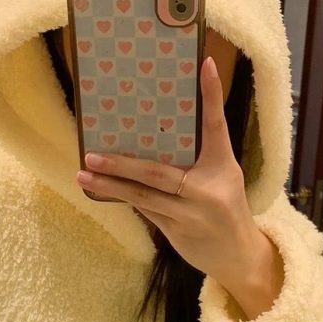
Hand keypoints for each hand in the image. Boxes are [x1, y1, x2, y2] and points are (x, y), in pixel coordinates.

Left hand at [76, 57, 281, 310]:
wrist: (239, 255)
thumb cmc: (227, 207)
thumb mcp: (224, 176)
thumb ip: (200, 156)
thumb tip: (159, 131)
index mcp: (223, 167)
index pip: (216, 126)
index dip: (212, 96)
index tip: (204, 65)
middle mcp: (205, 189)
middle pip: (157, 172)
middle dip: (122, 164)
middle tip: (92, 155)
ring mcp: (188, 214)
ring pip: (142, 197)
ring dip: (110, 186)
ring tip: (83, 176)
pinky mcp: (175, 232)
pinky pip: (144, 210)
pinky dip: (124, 198)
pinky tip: (100, 190)